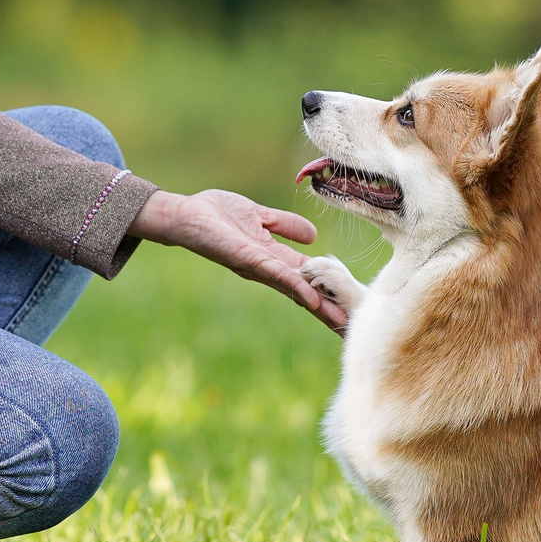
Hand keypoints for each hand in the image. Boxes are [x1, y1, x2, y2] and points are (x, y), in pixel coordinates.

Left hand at [129, 189, 343, 331]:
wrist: (185, 214)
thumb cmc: (217, 215)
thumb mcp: (261, 216)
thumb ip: (286, 225)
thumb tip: (314, 237)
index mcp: (273, 258)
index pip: (308, 279)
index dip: (328, 293)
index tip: (351, 309)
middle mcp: (268, 269)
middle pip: (304, 292)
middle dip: (327, 309)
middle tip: (354, 327)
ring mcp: (258, 267)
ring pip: (294, 289)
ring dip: (318, 305)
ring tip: (341, 319)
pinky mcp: (247, 258)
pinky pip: (275, 273)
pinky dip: (294, 286)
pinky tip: (311, 297)